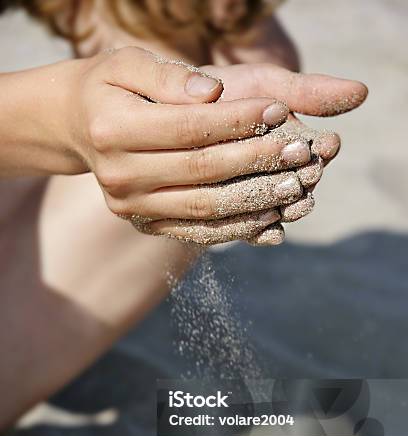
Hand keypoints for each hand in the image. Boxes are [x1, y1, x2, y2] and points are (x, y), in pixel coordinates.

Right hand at [66, 47, 319, 243]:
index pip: (189, 126)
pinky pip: (198, 231)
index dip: (238, 119)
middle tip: (301, 152)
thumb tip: (212, 90)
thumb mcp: (128, 63)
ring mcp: (131, 206)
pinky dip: (237, 227)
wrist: (78, 127)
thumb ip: (168, 75)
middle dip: (257, 160)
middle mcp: (119, 175)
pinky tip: (271, 217)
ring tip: (296, 186)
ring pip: (205, 208)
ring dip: (255, 199)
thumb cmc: (111, 87)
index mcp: (113, 128)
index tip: (279, 110)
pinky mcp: (145, 224)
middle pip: (202, 171)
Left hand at [193, 63, 367, 244]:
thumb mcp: (263, 84)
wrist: (172, 113)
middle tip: (308, 177)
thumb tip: (362, 92)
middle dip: (305, 181)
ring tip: (292, 206)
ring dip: (288, 209)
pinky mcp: (231, 218)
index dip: (322, 148)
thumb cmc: (222, 94)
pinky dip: (261, 232)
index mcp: (292, 143)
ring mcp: (257, 197)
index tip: (328, 144)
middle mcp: (279, 173)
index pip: (316, 150)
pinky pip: (251, 231)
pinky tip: (270, 233)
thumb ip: (307, 91)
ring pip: (278, 209)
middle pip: (300, 184)